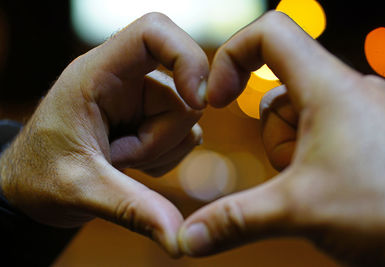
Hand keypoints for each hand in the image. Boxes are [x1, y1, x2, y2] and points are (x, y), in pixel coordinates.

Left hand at [0, 12, 208, 256]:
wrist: (32, 186)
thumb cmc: (40, 175)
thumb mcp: (81, 188)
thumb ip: (132, 208)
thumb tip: (179, 238)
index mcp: (99, 74)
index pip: (153, 33)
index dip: (186, 57)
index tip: (197, 98)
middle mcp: (126, 80)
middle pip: (183, 94)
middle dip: (159, 139)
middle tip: (117, 159)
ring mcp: (142, 100)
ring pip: (187, 120)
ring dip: (159, 152)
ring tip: (117, 162)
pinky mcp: (151, 119)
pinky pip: (184, 136)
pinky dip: (163, 158)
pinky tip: (131, 165)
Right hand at [178, 11, 384, 265]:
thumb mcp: (299, 211)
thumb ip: (234, 221)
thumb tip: (187, 238)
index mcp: (329, 88)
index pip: (270, 33)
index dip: (231, 56)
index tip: (217, 99)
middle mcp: (348, 92)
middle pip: (279, 93)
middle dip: (273, 138)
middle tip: (295, 172)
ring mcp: (362, 115)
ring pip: (300, 119)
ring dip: (293, 153)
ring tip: (319, 185)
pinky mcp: (370, 138)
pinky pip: (324, 135)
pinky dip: (312, 160)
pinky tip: (332, 189)